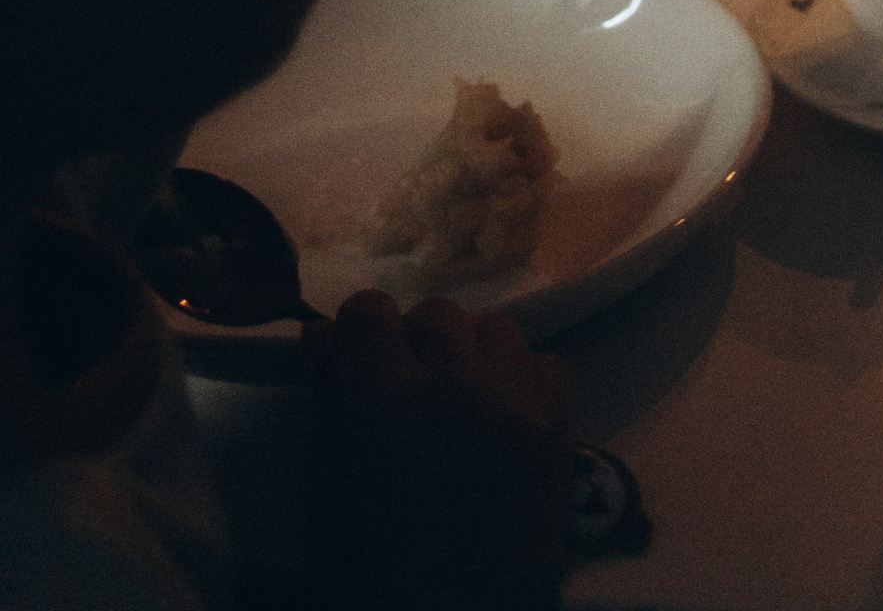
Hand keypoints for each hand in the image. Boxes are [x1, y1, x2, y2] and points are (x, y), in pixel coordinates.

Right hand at [306, 291, 574, 610]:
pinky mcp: (559, 427)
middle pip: (437, 314)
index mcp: (382, 399)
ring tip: (458, 399)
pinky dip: (522, 379)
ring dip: (471, 354)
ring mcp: (515, 402)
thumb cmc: (367, 570)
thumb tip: (323, 335)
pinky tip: (502, 414)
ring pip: (496, 328)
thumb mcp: (327, 488)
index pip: (371, 311)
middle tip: (407, 389)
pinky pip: (545, 363)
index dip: (359, 332)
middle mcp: (454, 383)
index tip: (357, 358)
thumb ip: (332, 401)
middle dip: (415, 343)